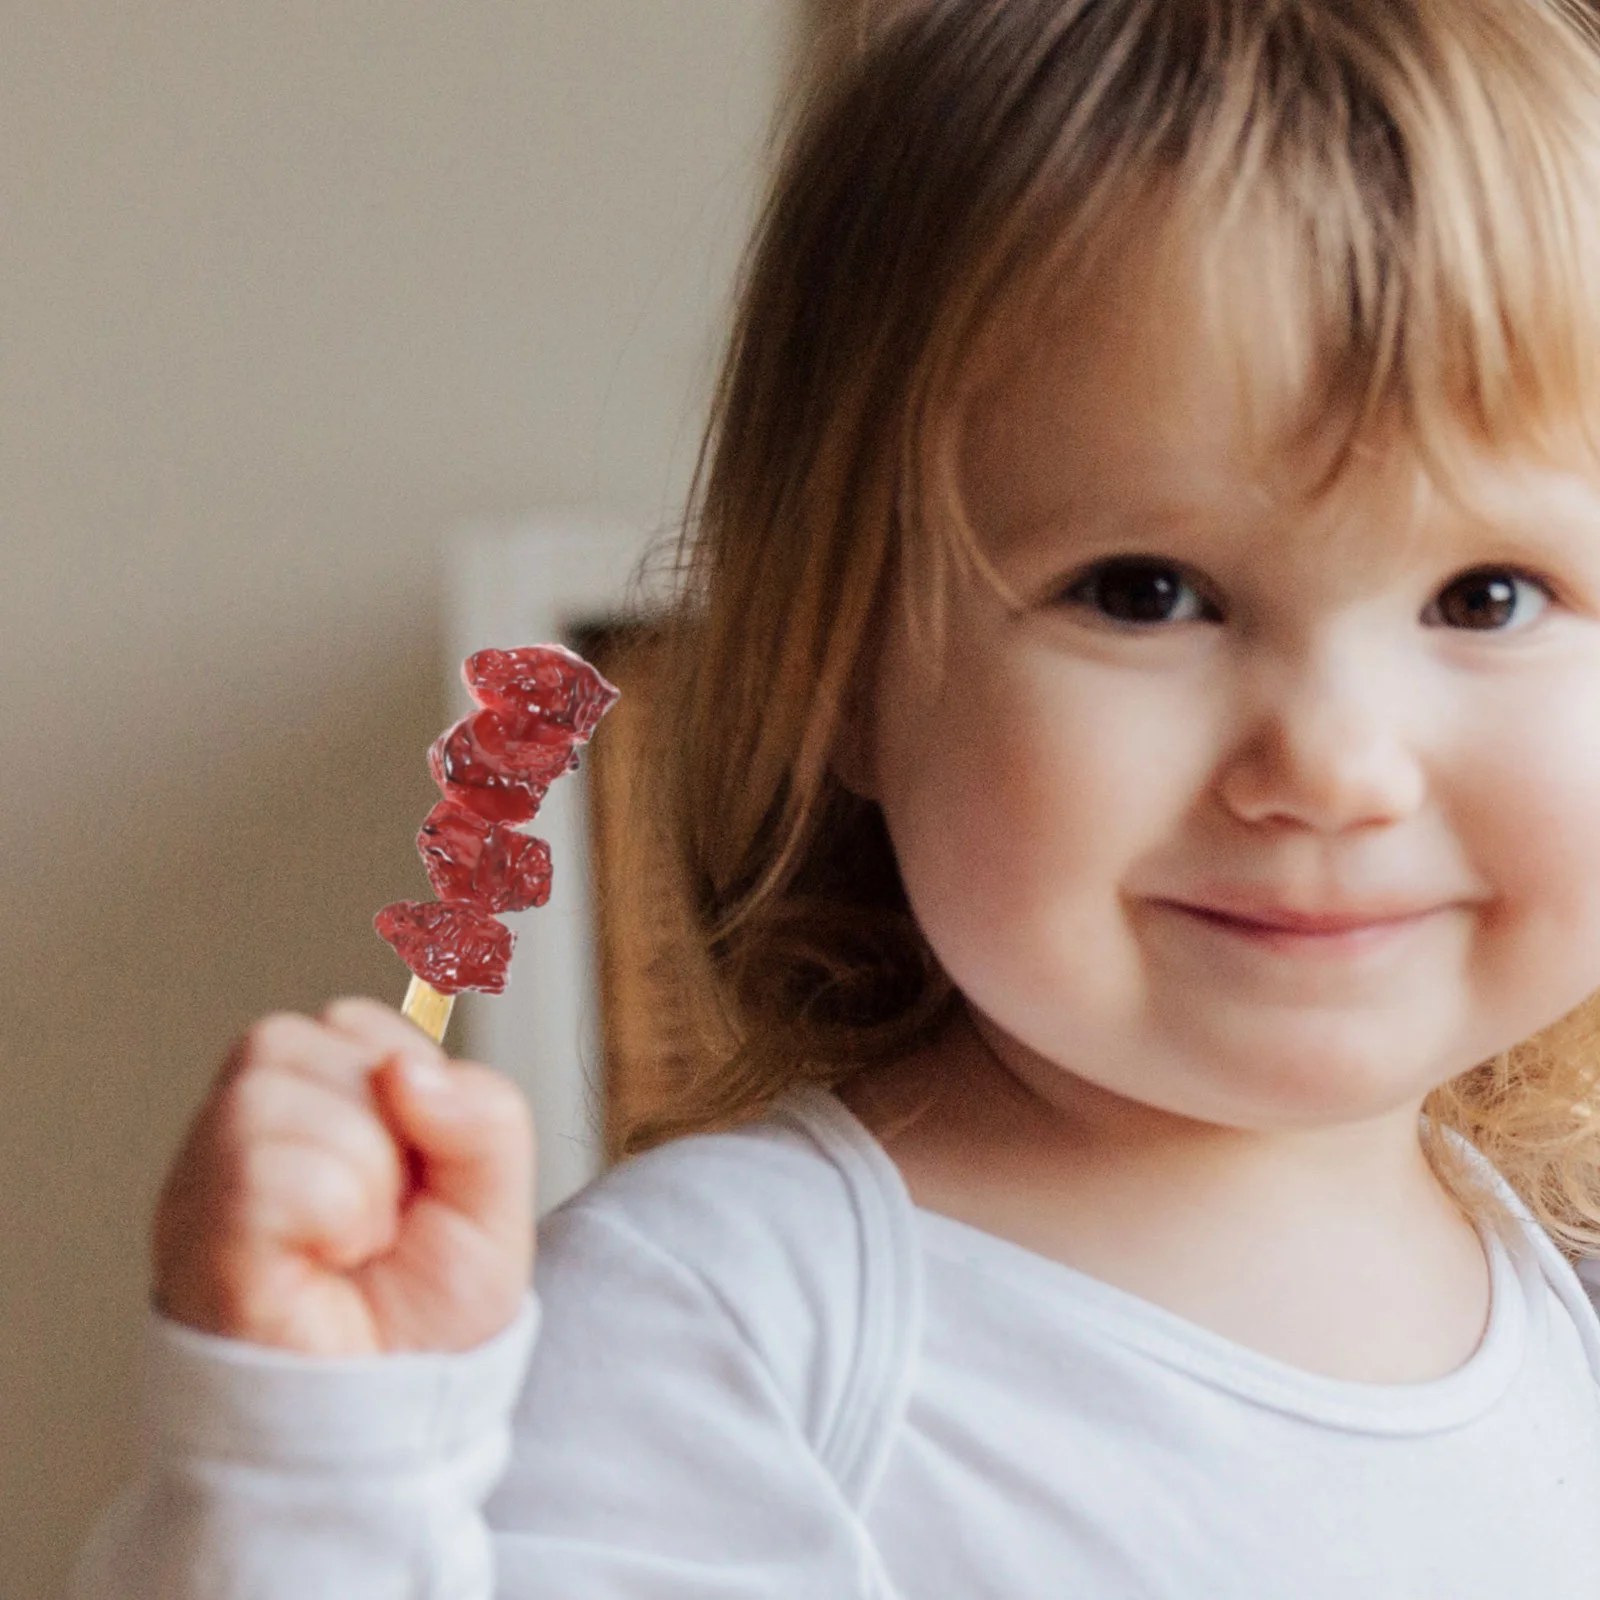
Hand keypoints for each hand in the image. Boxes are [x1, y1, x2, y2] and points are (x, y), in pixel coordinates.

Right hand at [152, 996, 534, 1356]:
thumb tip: (404, 1068)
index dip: (415, 1097)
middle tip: (386, 1216)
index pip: (356, 1023)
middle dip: (391, 1132)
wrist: (388, 1425)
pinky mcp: (195, 1234)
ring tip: (356, 1242)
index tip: (412, 1178)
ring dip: (362, 1176)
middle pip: (322, 1040)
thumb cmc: (423, 1311)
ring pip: (276, 1094)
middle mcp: (248, 1122)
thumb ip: (485, 1114)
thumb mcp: (495, 1198)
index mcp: (312, 1095)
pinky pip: (265, 1170)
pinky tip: (327, 1261)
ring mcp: (207, 1174)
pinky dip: (331, 1214)